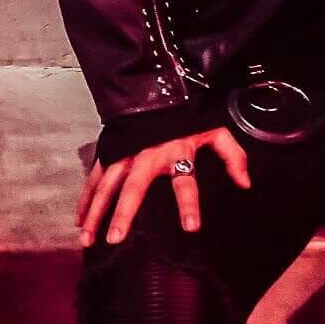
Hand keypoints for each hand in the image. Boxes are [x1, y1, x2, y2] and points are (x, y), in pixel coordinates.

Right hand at [78, 127, 250, 246]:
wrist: (157, 86)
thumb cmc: (186, 114)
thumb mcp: (216, 130)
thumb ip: (232, 155)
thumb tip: (245, 183)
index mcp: (176, 152)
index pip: (185, 182)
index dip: (188, 204)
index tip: (190, 227)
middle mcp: (147, 156)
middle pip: (134, 188)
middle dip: (123, 213)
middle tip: (116, 237)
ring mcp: (125, 154)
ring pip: (107, 186)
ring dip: (97, 212)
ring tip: (88, 237)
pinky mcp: (110, 152)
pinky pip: (95, 178)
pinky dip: (86, 199)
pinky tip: (80, 219)